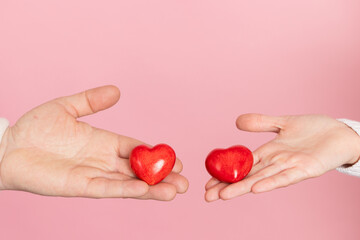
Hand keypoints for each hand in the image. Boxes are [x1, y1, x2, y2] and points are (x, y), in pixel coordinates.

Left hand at [0, 86, 187, 199]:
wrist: (8, 147)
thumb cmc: (35, 128)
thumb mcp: (66, 106)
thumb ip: (92, 100)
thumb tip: (117, 91)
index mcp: (104, 141)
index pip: (137, 148)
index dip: (157, 154)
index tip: (177, 159)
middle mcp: (103, 160)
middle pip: (139, 169)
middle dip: (162, 176)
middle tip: (186, 181)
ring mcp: (94, 174)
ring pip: (129, 183)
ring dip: (153, 188)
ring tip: (176, 190)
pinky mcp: (81, 186)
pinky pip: (109, 188)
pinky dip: (129, 190)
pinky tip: (147, 190)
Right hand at [205, 114, 359, 201]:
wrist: (342, 132)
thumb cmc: (315, 130)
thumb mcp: (284, 122)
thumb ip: (261, 123)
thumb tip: (237, 121)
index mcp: (269, 152)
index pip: (241, 165)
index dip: (225, 173)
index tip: (207, 182)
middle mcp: (276, 162)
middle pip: (247, 176)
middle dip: (226, 186)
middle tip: (207, 196)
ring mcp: (289, 167)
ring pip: (261, 179)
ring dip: (242, 188)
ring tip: (223, 195)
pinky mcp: (305, 169)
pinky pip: (285, 177)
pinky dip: (270, 183)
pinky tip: (255, 188)